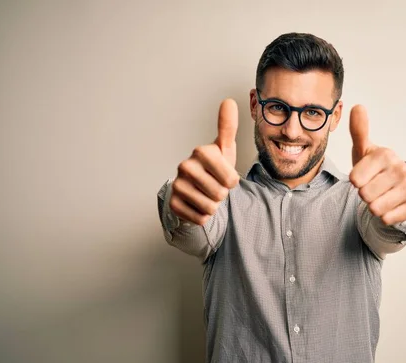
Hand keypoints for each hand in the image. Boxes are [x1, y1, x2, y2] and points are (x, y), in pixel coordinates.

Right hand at [169, 99, 240, 225]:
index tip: (225, 174)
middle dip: (222, 194)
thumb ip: (227, 126)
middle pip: (220, 194)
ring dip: (213, 206)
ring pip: (210, 208)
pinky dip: (203, 216)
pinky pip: (200, 219)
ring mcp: (177, 185)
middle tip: (214, 186)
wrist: (196, 187)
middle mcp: (185, 166)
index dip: (232, 181)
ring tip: (206, 194)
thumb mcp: (224, 148)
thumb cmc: (214, 167)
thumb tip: (228, 101)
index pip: (230, 179)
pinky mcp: (173, 204)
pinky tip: (197, 204)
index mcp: (201, 152)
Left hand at [348, 105, 405, 225]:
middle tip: (372, 187)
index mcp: (386, 154)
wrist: (392, 188)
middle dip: (364, 195)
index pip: (355, 179)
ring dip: (373, 206)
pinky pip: (387, 218)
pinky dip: (384, 216)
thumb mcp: (363, 150)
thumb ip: (359, 131)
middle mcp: (402, 169)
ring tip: (379, 196)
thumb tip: (357, 106)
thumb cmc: (373, 168)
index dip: (355, 181)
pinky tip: (389, 206)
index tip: (363, 176)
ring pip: (375, 208)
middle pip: (364, 194)